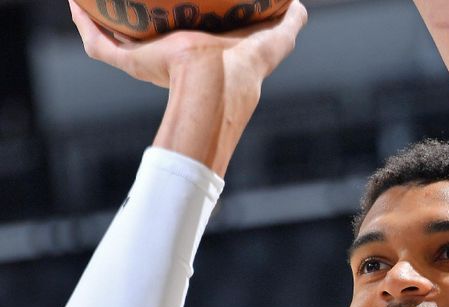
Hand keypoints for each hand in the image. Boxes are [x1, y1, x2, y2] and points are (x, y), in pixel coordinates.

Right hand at [67, 0, 306, 174]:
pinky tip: (75, 3)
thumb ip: (289, 21)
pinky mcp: (133, 65)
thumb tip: (297, 2)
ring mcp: (150, 63)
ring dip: (98, 16)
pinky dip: (84, 24)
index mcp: (200, 51)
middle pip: (144, 31)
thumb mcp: (276, 37)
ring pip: (115, 38)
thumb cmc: (249, 63)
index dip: (175, 10)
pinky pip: (100, 45)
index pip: (184, 27)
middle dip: (129, 10)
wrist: (221, 82)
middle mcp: (172, 58)